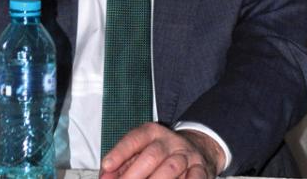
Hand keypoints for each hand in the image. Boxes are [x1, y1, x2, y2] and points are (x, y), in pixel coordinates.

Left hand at [100, 123, 224, 178]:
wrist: (197, 148)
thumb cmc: (161, 154)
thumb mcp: (140, 153)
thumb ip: (122, 165)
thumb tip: (105, 177)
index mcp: (152, 133)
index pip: (134, 139)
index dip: (120, 152)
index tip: (106, 166)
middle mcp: (170, 141)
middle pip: (152, 155)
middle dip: (135, 174)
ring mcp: (186, 154)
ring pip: (172, 167)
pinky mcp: (201, 168)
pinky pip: (195, 176)